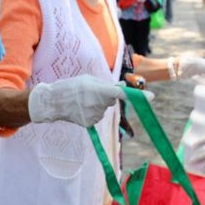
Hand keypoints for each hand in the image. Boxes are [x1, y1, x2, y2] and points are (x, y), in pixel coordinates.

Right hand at [28, 75, 151, 127]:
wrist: (53, 102)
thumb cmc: (72, 86)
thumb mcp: (89, 80)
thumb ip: (107, 85)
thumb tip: (123, 87)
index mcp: (99, 90)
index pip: (123, 94)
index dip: (138, 96)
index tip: (151, 97)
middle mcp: (99, 104)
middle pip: (112, 101)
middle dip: (106, 96)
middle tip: (91, 92)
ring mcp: (95, 116)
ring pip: (104, 109)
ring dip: (98, 104)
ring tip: (82, 99)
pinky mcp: (90, 123)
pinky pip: (97, 116)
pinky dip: (92, 112)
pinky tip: (81, 108)